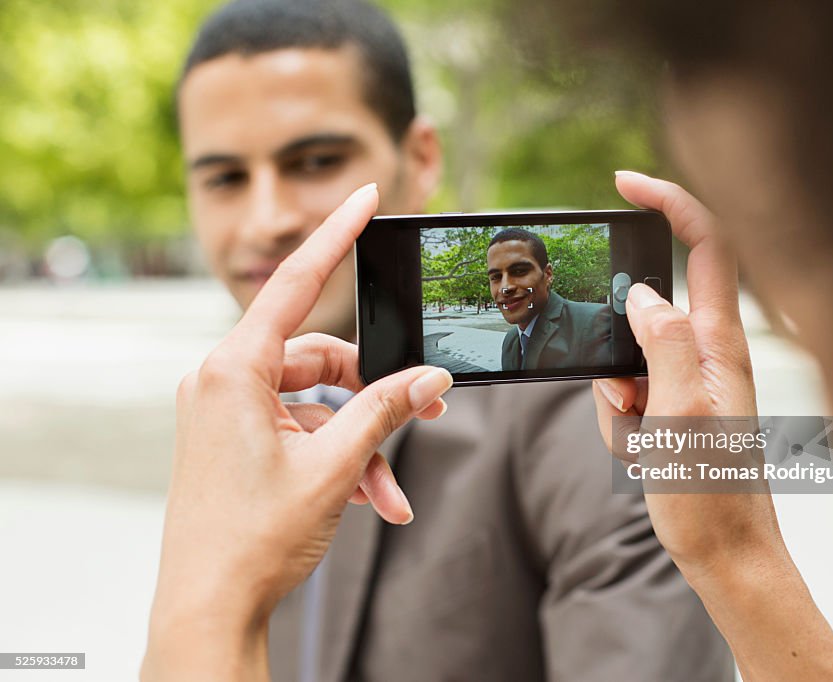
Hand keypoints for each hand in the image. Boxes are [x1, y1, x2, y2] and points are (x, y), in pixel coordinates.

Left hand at [142, 183, 452, 680]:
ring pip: (319, 403)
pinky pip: (303, 430)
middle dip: (379, 390)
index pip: (295, 284)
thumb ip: (385, 411)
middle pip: (323, 358)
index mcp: (232, 371)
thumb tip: (431, 379)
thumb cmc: (252, 540)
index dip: (336, 236)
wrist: (208, 608)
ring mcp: (229, 411)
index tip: (366, 198)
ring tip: (392, 491)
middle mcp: (224, 381)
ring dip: (363, 443)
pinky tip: (374, 500)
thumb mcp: (333, 469)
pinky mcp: (238, 438)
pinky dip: (339, 459)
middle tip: (431, 410)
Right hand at [594, 172, 832, 680]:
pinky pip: (627, 388)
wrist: (724, 553)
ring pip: (628, 353)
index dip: (669, 200)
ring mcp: (691, 378)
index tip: (623, 182)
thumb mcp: (679, 414)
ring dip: (616, 391)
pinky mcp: (674, 402)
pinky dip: (620, 415)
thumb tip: (645, 294)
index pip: (706, 243)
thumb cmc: (712, 492)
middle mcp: (710, 351)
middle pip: (648, 305)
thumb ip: (664, 343)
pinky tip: (641, 448)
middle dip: (616, 344)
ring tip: (641, 438)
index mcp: (721, 342)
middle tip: (625, 398)